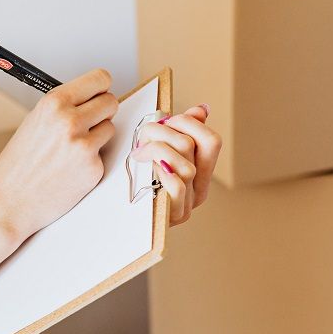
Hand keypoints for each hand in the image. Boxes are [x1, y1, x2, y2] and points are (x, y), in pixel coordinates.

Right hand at [0, 68, 118, 242]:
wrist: (10, 202)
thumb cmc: (17, 165)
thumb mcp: (34, 122)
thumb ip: (63, 108)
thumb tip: (89, 98)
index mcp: (54, 103)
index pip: (99, 79)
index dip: (101, 87)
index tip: (100, 92)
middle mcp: (70, 121)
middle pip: (111, 102)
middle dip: (102, 111)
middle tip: (89, 122)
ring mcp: (84, 146)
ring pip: (110, 128)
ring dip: (97, 136)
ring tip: (72, 149)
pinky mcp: (93, 168)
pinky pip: (103, 154)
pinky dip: (91, 160)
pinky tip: (70, 169)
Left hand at [128, 103, 220, 226]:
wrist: (120, 223)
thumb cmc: (137, 186)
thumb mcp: (158, 154)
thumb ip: (179, 134)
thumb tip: (201, 110)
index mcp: (200, 173)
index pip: (212, 141)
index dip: (189, 123)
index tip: (166, 120)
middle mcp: (199, 190)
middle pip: (193, 147)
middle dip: (164, 130)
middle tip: (143, 133)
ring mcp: (187, 205)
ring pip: (185, 165)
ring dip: (156, 149)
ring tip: (139, 151)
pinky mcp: (173, 216)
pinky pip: (177, 186)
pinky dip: (162, 171)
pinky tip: (147, 167)